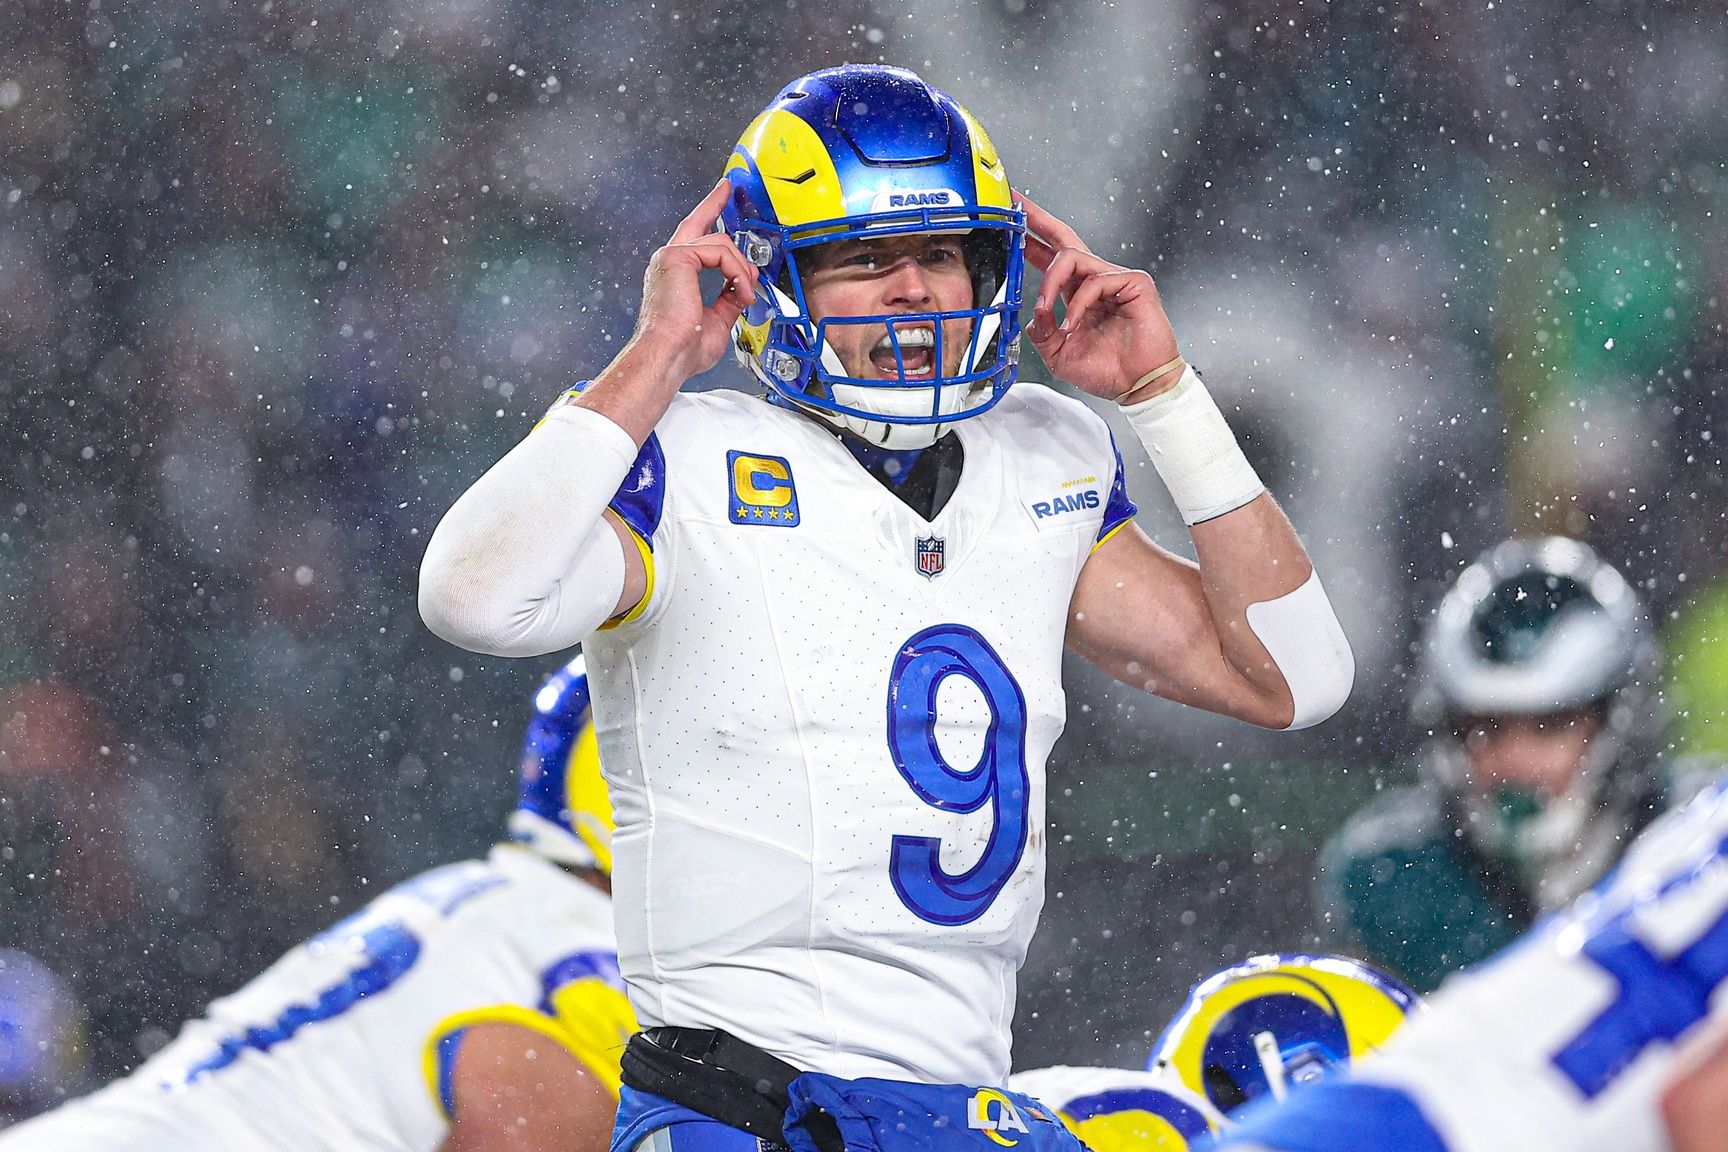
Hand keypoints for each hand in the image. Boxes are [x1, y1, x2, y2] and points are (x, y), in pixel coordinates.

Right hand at [629, 179, 759, 386]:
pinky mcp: (678, 257)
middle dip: (715, 202)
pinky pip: (722, 253)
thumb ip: (730, 299)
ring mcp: (671, 256)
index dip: (708, 216)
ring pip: (722, 244)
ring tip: (747, 294)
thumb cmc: (683, 348)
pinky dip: (738, 272)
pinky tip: (742, 290)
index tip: (719, 199)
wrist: (668, 356)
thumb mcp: (718, 320)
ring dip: (742, 270)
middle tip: (728, 188)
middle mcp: (670, 261)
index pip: (694, 239)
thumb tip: (745, 286)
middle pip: (698, 222)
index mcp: (675, 275)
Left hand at [1020, 193, 1182, 402]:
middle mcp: (1095, 281)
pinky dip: (1078, 304)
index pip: (1051, 258)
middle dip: (1038, 220)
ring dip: (1050, 283)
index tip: (1012, 221)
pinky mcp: (1134, 283)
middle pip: (1064, 239)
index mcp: (1076, 295)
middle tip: (1017, 203)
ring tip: (1047, 310)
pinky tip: (1074, 324)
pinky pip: (1095, 281)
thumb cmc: (1107, 371)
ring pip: (1073, 257)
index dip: (1031, 240)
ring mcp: (1115, 279)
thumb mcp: (1058, 354)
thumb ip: (1040, 331)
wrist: (1137, 386)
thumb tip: (1035, 309)